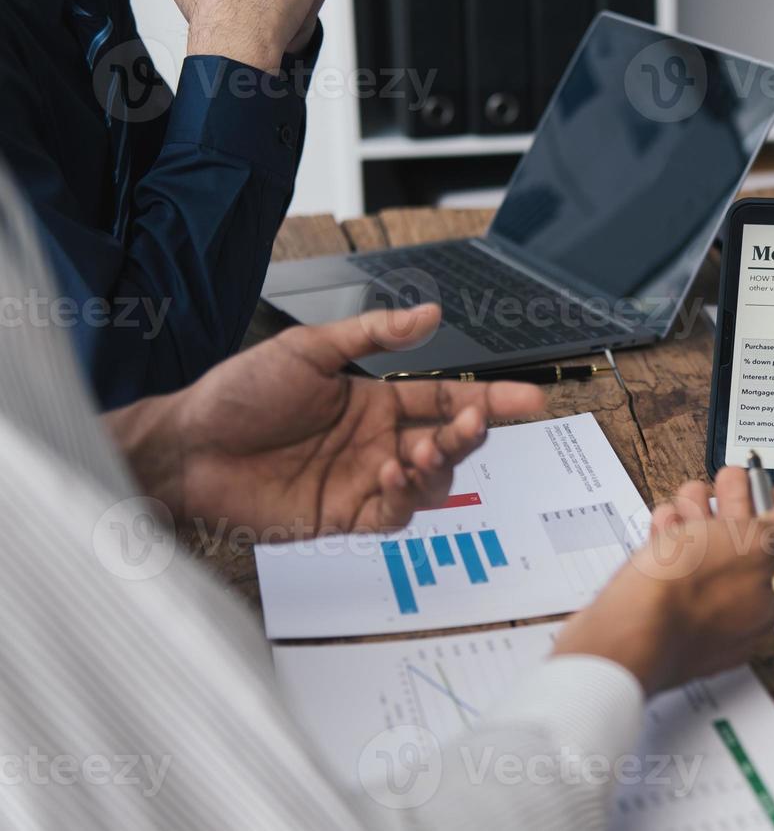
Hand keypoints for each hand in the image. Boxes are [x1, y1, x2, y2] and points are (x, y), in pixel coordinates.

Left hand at [107, 305, 546, 536]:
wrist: (189, 447)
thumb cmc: (240, 393)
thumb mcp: (309, 349)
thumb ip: (373, 336)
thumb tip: (431, 315)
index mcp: (375, 400)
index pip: (445, 399)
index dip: (488, 399)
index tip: (527, 400)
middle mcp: (379, 441)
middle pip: (449, 442)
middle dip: (471, 432)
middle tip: (476, 422)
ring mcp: (365, 481)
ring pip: (432, 482)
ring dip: (439, 464)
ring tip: (423, 449)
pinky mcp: (346, 516)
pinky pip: (395, 514)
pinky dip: (406, 496)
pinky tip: (394, 473)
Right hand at [552, 468, 773, 693]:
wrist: (626, 634)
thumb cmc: (689, 596)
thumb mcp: (757, 544)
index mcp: (771, 594)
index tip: (771, 484)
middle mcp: (739, 605)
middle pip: (746, 542)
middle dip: (739, 502)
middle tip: (729, 482)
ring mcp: (699, 607)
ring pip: (706, 546)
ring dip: (700, 511)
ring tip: (690, 499)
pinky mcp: (663, 604)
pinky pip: (672, 562)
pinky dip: (670, 534)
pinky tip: (665, 525)